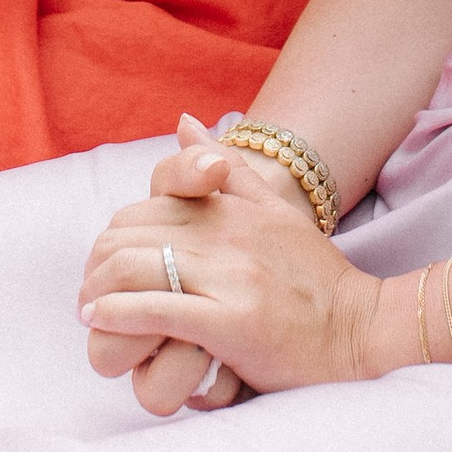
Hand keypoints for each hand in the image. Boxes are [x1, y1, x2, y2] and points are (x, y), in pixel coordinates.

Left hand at [79, 115, 359, 415]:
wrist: (362, 330)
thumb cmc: (317, 277)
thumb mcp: (276, 210)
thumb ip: (229, 168)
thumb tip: (185, 121)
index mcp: (233, 207)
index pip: (144, 206)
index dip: (114, 236)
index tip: (106, 264)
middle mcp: (228, 234)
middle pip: (129, 235)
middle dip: (98, 265)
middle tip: (89, 292)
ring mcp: (231, 277)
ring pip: (135, 268)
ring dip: (99, 291)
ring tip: (90, 311)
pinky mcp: (233, 322)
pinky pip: (158, 310)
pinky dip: (119, 315)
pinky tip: (102, 321)